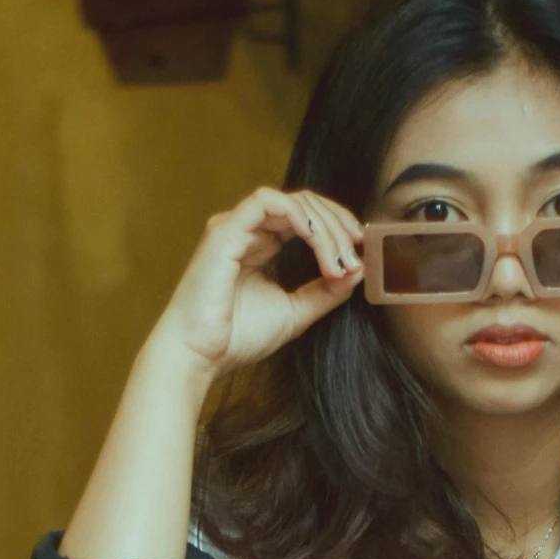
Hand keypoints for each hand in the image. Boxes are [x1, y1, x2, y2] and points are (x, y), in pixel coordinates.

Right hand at [153, 185, 363, 388]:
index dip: (337, 226)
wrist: (200, 356)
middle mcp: (247, 229)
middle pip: (304, 204)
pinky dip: (298, 217)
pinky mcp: (225, 230)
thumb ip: (325, 292)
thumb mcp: (296, 312)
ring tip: (338, 257)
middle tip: (354, 254)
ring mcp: (235, 226)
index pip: (305, 217)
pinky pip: (267, 203)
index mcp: (261, 244)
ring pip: (291, 202)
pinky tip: (316, 240)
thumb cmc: (237, 338)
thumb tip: (357, 269)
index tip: (359, 249)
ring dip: (323, 225)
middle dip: (337, 225)